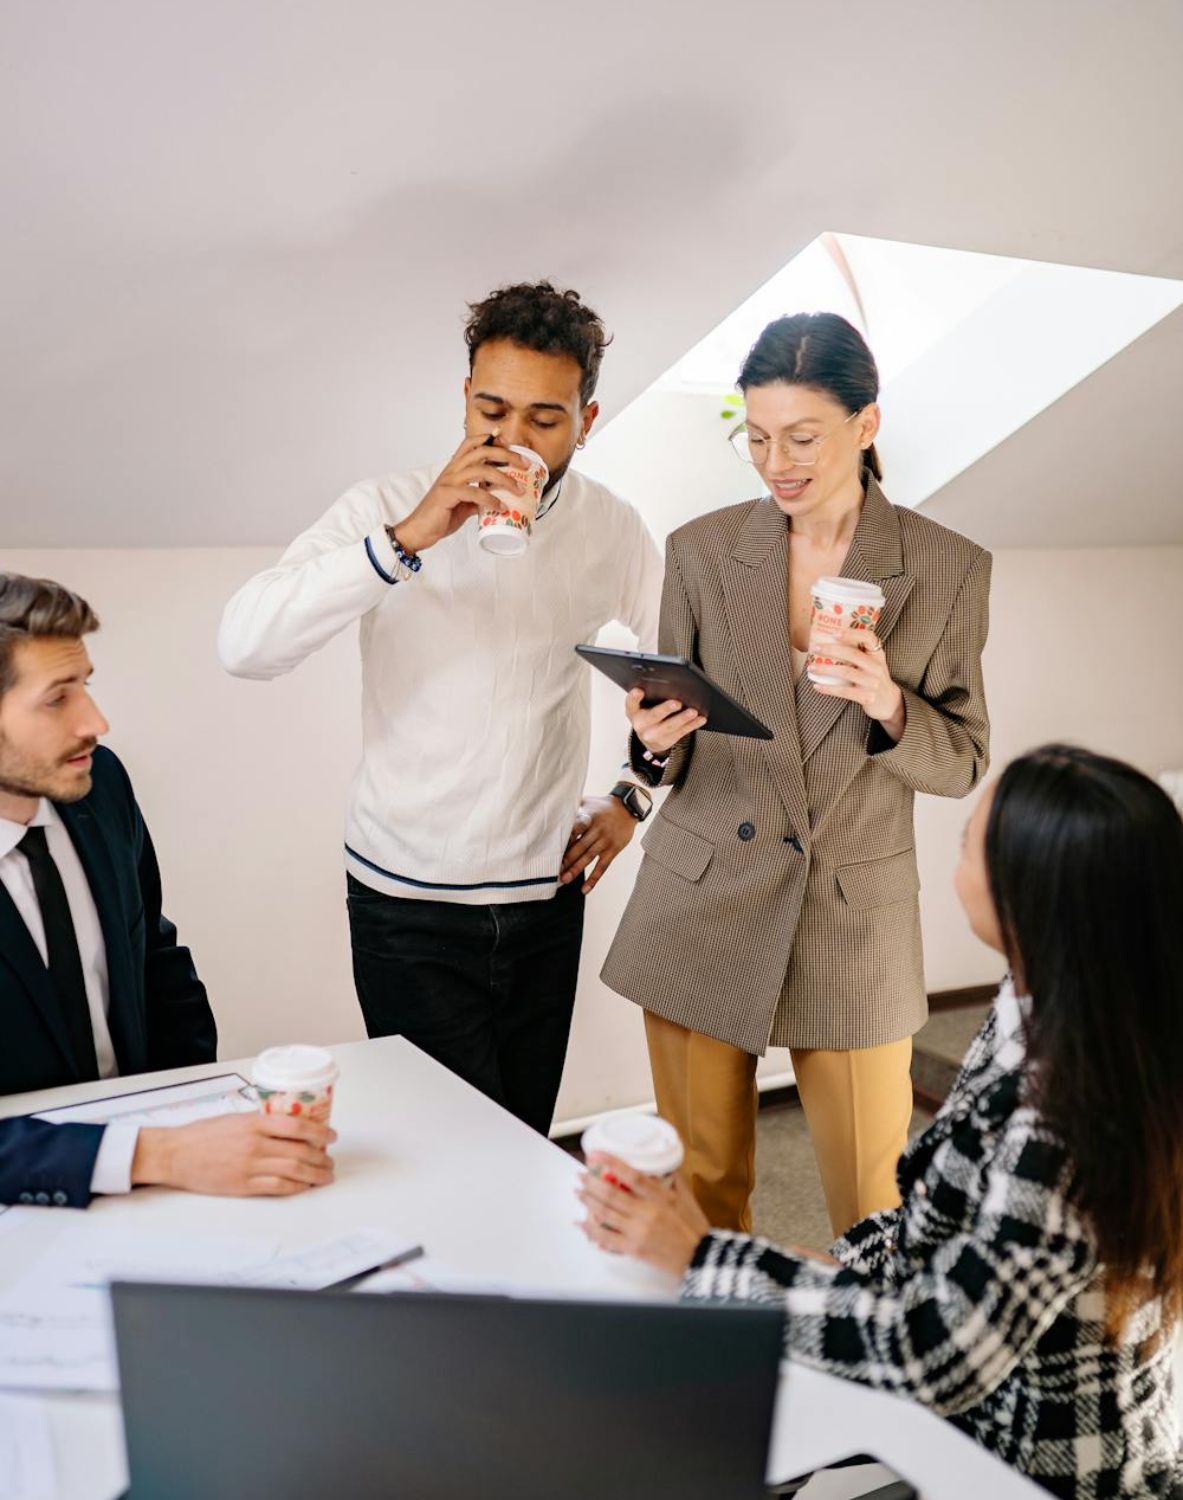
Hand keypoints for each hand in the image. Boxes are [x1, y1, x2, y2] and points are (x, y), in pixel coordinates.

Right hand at [131, 1112, 336, 1196]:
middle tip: (330, 1160)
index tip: (331, 1136)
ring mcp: (249, 1166)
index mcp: (254, 1123)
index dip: (319, 1132)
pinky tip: (304, 1186)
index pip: (296, 1127)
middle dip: (321, 1158)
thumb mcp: (235, 1118)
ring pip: (293, 1170)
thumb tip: (289, 1127)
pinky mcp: (243, 1185)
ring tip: (324, 1175)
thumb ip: (261, 1122)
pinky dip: (295, 1187)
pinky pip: (277, 1187)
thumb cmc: (202, 1135)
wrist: (175, 1154)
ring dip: (314, 1174)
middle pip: (299, 1151)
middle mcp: (254, 1144)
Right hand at [392, 432, 524, 554]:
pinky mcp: (446, 495)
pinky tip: (500, 507)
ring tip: (518, 489)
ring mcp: (448, 481)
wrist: (419, 530)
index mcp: (455, 468)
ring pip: (480, 469)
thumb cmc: (440, 516)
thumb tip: (497, 500)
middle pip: (482, 451)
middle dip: (506, 455)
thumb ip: (478, 497)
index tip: (510, 444)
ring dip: (503, 478)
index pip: (472, 443)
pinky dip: (490, 499)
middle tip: (524, 464)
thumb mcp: (463, 503)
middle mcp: (452, 470)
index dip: (491, 439)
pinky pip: (473, 493)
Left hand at [560, 795, 637, 892]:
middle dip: (566, 859)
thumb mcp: (587, 801)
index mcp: (589, 817)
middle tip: (554, 870)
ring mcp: (606, 841)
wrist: (627, 807)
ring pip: (589, 858)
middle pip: (580, 846)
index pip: (575, 829)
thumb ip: (572, 806)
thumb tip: (552, 809)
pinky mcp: (613, 850)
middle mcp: (597, 830)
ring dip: (576, 870)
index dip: (565, 839)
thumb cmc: (602, 806)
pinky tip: (585, 889)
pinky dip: (594, 879)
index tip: (553, 849)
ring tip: (564, 880)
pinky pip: (602, 867)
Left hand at [576, 1152, 709, 1277]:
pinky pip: (606, 1238)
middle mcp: (647, 1212)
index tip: (597, 1155)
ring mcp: (638, 1231)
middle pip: (612, 1194)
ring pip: (606, 1214)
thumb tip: (661, 1166)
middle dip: (592, 1183)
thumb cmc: (694, 1228)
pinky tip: (582, 1223)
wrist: (699, 1258)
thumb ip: (673, 1180)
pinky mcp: (633, 1249)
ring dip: (589, 1202)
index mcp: (661, 1197)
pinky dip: (592, 1230)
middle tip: (582, 1176)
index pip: (632, 1176)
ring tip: (579, 1193)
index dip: (612, 1163)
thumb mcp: (687, 1197)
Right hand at [625, 688, 705, 755]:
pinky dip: (692, 725)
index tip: (639, 690)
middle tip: (677, 703)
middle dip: (666, 709)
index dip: (634, 697)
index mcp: (634, 711)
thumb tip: (669, 684)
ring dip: (683, 718)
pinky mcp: (666, 741)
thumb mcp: (642, 705)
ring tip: (693, 711)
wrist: (648, 738)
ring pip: (670, 726)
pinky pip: (681, 733)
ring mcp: (653, 735)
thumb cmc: (648, 715)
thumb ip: (650, 695)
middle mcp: (641, 724)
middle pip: (653, 716)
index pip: (631, 703)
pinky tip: (700, 719)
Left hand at [811, 626, 905, 739]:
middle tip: (814, 648)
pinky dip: (829, 689)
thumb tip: (829, 640)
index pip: (869, 638)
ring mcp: (873, 682)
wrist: (889, 702)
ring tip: (811, 667)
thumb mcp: (872, 663)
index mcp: (877, 654)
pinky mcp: (868, 697)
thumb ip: (859, 653)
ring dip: (826, 669)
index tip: (834, 632)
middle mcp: (877, 666)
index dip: (852, 634)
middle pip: (853, 654)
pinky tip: (817, 686)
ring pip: (846, 672)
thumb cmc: (873, 678)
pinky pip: (845, 691)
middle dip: (831, 649)